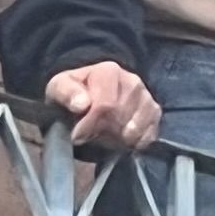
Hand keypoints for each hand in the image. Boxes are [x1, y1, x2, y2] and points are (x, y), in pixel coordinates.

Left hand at [41, 60, 158, 151]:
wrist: (90, 94)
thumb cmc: (74, 93)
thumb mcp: (59, 88)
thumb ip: (66, 93)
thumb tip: (81, 105)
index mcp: (109, 71)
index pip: (105, 105)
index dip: (90, 125)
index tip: (77, 136)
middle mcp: (133, 81)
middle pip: (120, 118)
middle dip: (102, 133)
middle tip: (89, 136)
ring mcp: (146, 97)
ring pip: (135, 129)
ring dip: (117, 140)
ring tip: (104, 137)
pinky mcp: (154, 112)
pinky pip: (149, 135)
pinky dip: (134, 143)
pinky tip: (121, 140)